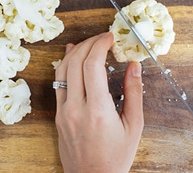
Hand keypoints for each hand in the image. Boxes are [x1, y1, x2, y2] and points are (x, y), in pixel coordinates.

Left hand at [54, 32, 143, 172]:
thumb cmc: (116, 156)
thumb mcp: (134, 126)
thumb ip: (134, 92)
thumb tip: (134, 65)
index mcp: (98, 111)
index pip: (93, 65)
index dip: (100, 45)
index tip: (110, 37)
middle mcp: (76, 108)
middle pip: (75, 62)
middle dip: (89, 43)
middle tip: (102, 37)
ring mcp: (63, 111)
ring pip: (62, 70)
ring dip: (75, 51)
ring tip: (88, 42)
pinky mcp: (57, 114)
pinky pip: (58, 83)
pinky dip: (65, 65)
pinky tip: (72, 56)